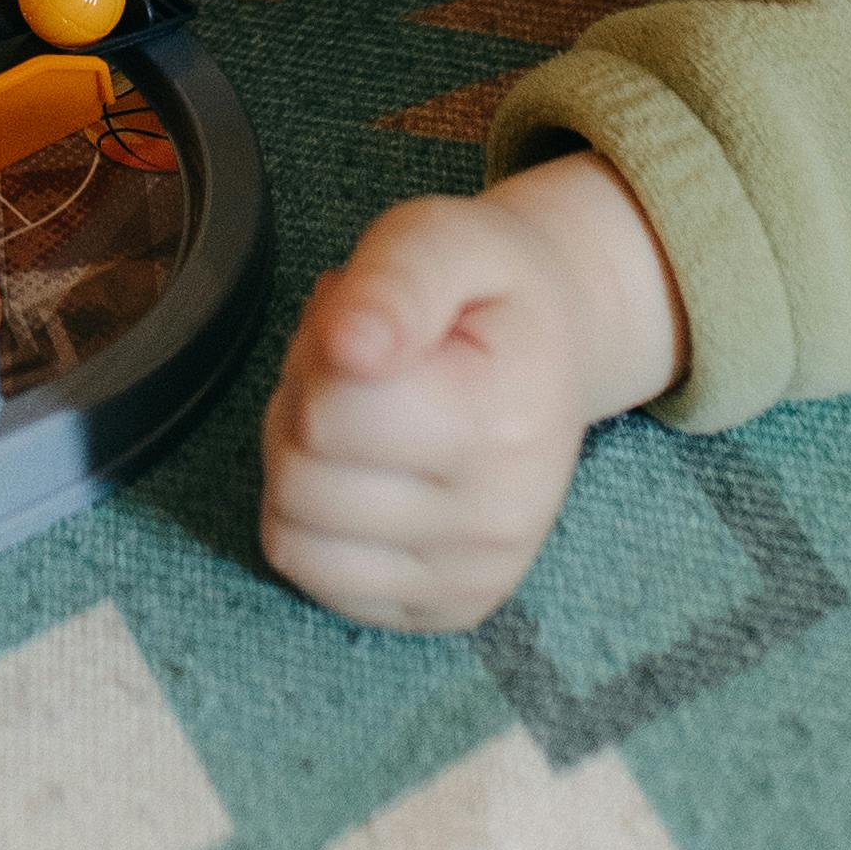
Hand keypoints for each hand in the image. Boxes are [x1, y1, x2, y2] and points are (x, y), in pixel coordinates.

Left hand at [260, 158, 686, 630]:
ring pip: (293, 537)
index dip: (318, 355)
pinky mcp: (449, 610)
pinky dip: (314, 524)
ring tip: (358, 421)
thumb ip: (393, 282)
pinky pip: (317, 581)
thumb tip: (347, 347)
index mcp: (501, 420)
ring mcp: (475, 577)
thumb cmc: (485, 288)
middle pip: (301, 478)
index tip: (362, 329)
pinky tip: (364, 476)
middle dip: (303, 409)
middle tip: (357, 371)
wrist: (557, 347)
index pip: (327, 414)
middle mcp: (499, 520)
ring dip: (299, 468)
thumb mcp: (440, 239)